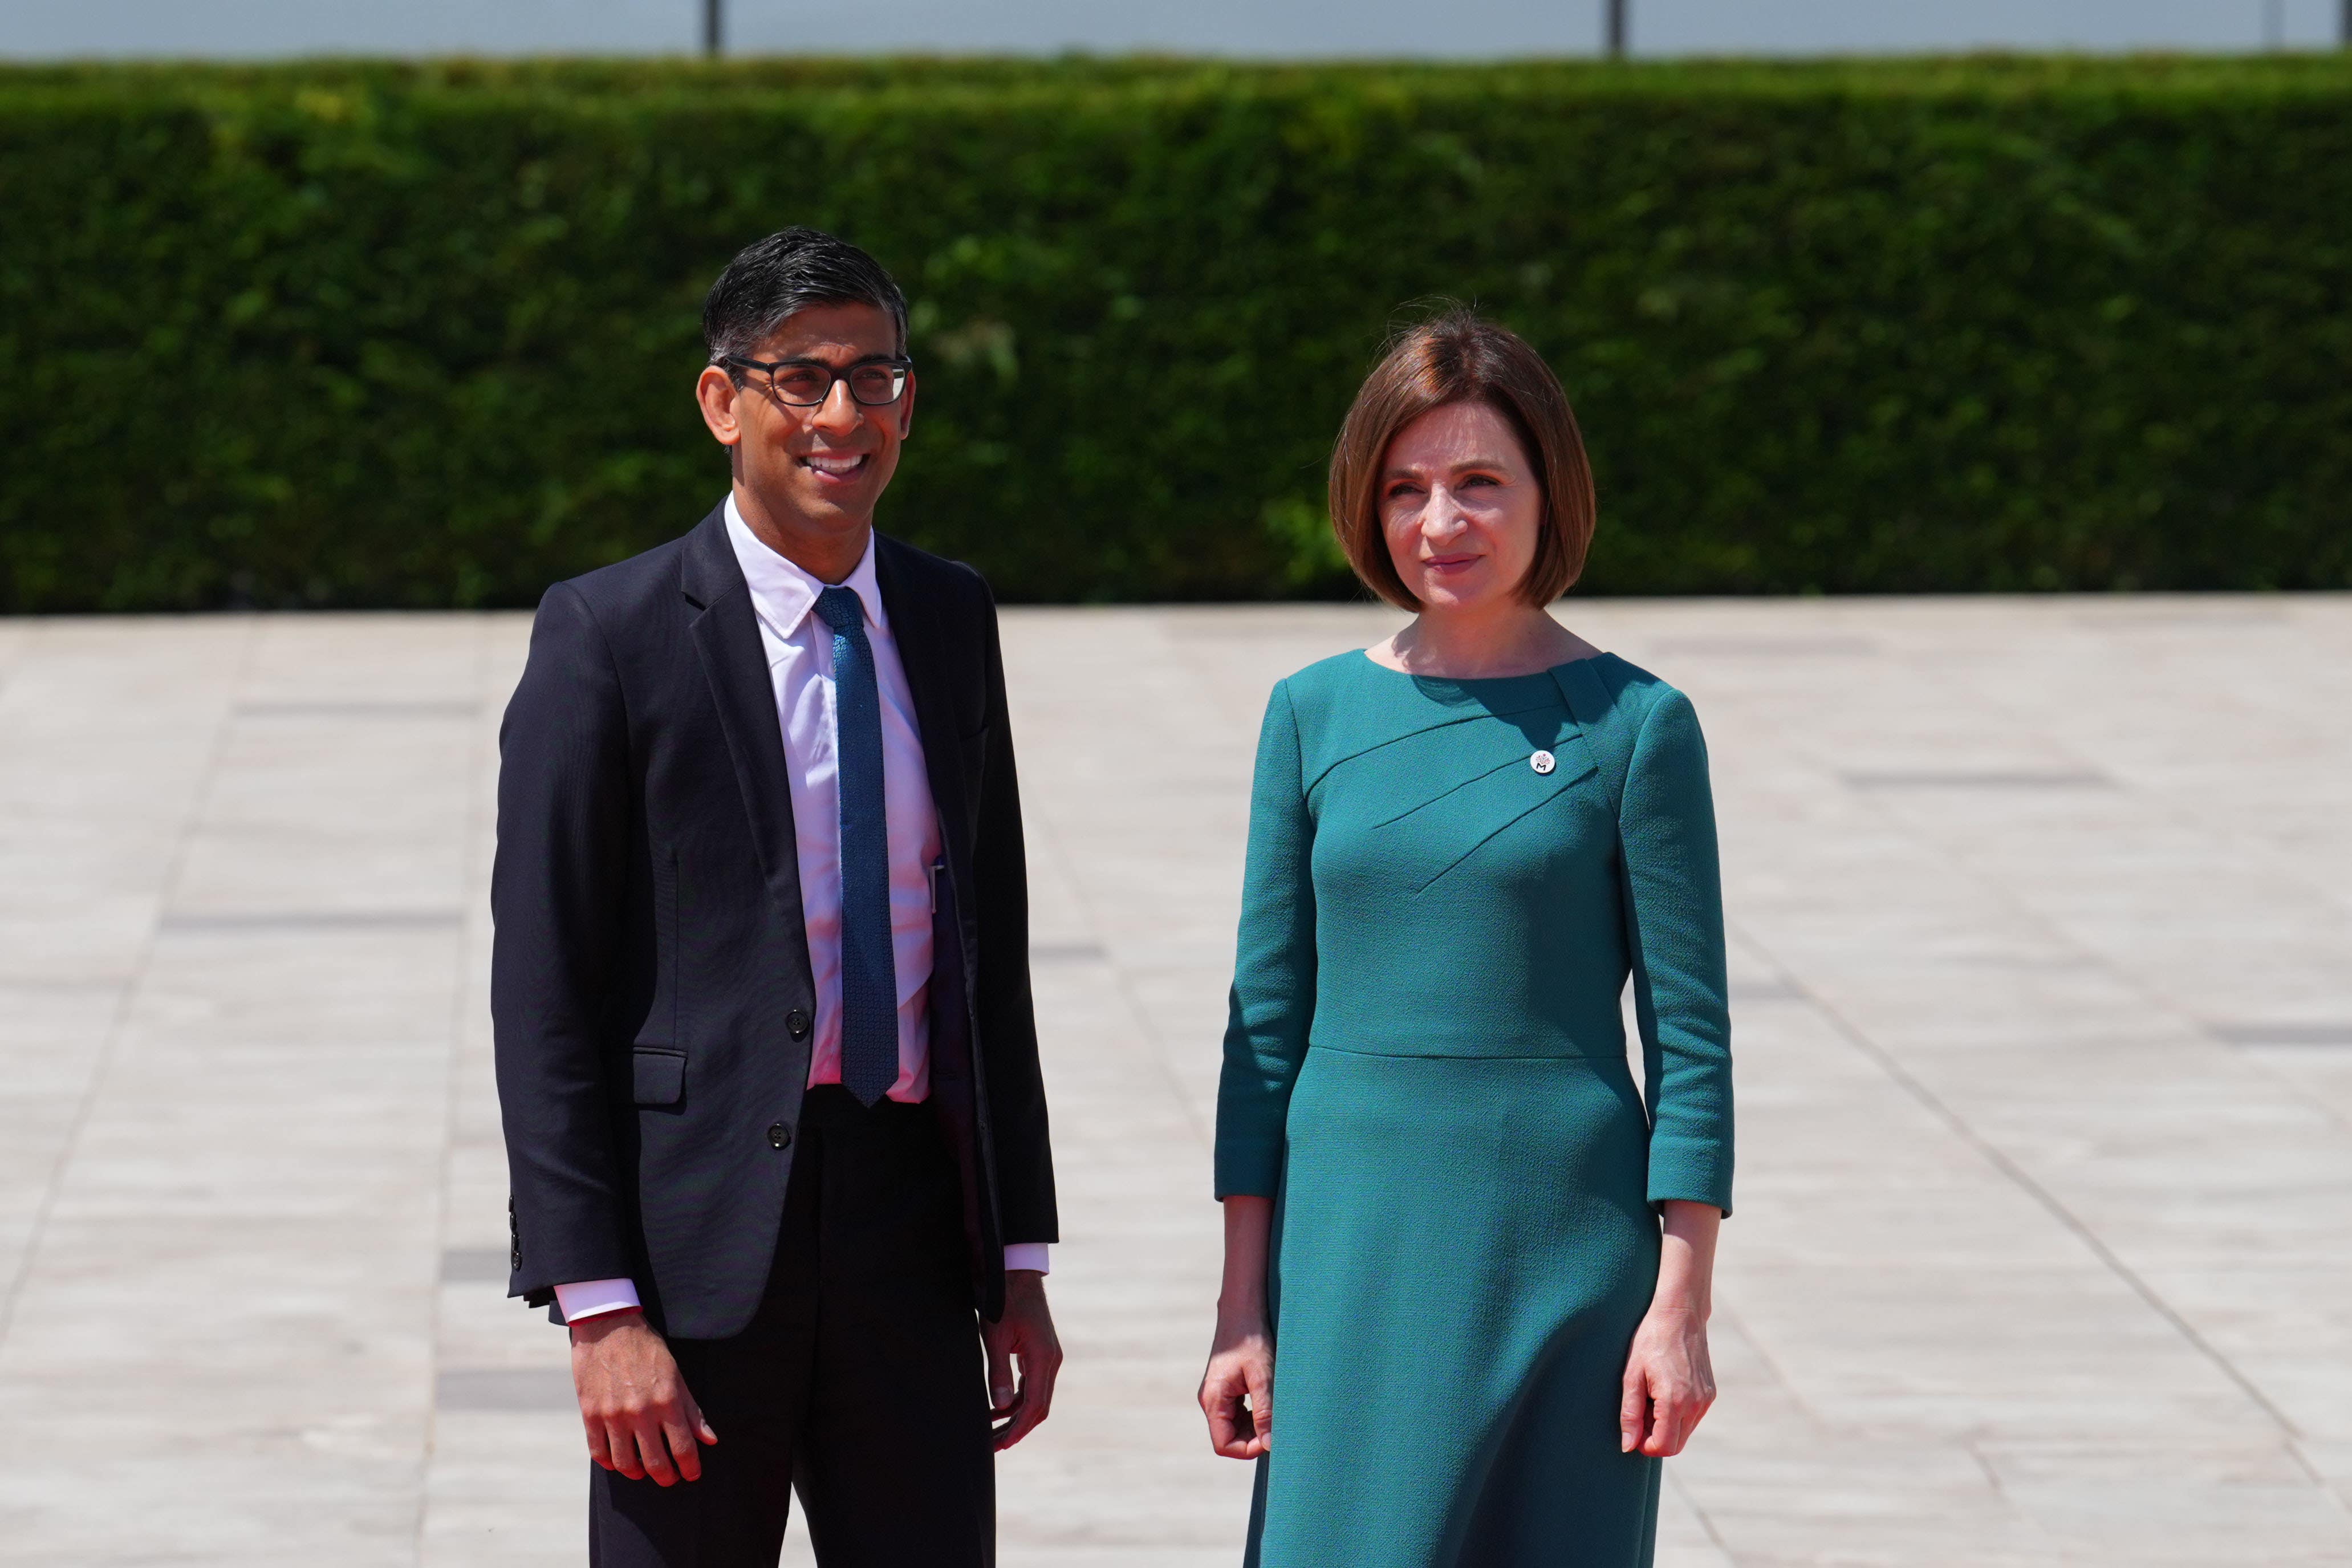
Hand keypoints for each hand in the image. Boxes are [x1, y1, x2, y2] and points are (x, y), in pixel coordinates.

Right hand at [570, 1310, 716, 1484]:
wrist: (608, 1327)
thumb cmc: (647, 1349)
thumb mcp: (676, 1374)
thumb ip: (692, 1410)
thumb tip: (710, 1440)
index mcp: (667, 1401)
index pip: (683, 1448)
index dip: (690, 1467)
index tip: (692, 1475)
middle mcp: (641, 1412)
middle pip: (656, 1462)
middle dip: (666, 1477)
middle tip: (670, 1478)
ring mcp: (613, 1415)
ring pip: (626, 1463)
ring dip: (638, 1473)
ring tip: (644, 1470)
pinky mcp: (590, 1414)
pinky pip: (599, 1452)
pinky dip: (610, 1463)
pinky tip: (618, 1461)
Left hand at [980, 1269, 1062, 1450]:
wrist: (1016, 1273)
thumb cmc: (1004, 1301)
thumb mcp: (995, 1337)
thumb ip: (997, 1373)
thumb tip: (999, 1407)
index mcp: (1044, 1358)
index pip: (1034, 1406)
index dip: (1018, 1429)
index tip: (1001, 1445)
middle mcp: (1051, 1361)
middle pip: (1038, 1407)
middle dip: (1017, 1429)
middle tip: (993, 1446)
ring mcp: (1047, 1357)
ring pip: (1035, 1397)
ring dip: (1015, 1416)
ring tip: (992, 1432)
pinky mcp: (1040, 1353)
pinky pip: (1032, 1385)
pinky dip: (1016, 1399)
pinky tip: (997, 1408)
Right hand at [1198, 1309, 1272, 1459]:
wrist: (1242, 1312)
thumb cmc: (1252, 1340)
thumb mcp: (1262, 1377)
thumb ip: (1265, 1412)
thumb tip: (1270, 1444)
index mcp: (1213, 1400)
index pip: (1224, 1444)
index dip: (1248, 1449)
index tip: (1271, 1437)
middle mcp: (1210, 1401)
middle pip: (1228, 1438)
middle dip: (1253, 1439)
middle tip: (1276, 1425)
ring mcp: (1215, 1396)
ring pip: (1232, 1428)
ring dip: (1253, 1427)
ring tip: (1273, 1412)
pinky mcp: (1224, 1390)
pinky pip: (1235, 1415)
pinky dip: (1252, 1416)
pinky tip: (1266, 1403)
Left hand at [1619, 1304, 1715, 1457]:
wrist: (1680, 1314)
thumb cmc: (1650, 1341)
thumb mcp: (1631, 1375)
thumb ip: (1630, 1414)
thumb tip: (1627, 1446)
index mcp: (1675, 1401)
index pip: (1664, 1447)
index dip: (1645, 1445)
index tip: (1632, 1429)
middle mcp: (1696, 1404)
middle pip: (1676, 1445)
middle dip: (1655, 1437)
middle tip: (1639, 1411)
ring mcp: (1706, 1399)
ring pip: (1684, 1432)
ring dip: (1666, 1425)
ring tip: (1651, 1396)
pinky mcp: (1710, 1393)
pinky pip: (1692, 1418)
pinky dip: (1677, 1414)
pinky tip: (1664, 1390)